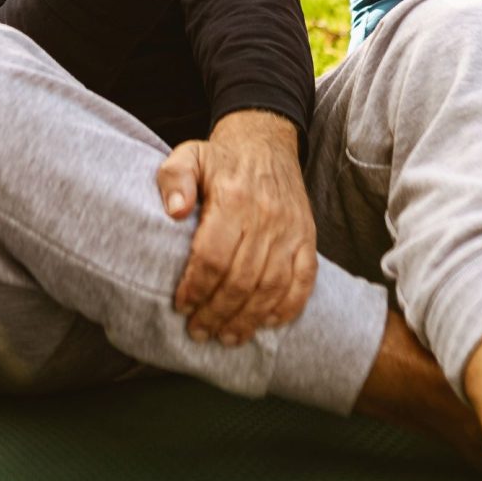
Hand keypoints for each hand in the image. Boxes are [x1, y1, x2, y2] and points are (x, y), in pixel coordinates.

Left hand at [158, 110, 317, 345]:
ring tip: (227, 337)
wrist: (266, 143)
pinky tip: (267, 324)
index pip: (213, 255)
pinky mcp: (308, 238)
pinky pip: (304, 281)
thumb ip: (174, 179)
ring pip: (271, 287)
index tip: (181, 305)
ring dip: (248, 319)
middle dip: (217, 313)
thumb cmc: (220, 158)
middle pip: (241, 279)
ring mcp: (291, 230)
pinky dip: (288, 308)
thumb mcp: (188, 155)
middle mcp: (266, 217)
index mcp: (233, 198)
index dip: (196, 286)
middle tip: (199, 331)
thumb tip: (174, 211)